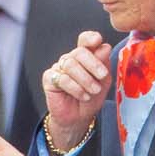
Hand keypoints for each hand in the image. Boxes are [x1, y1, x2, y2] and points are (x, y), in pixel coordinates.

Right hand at [40, 32, 111, 152]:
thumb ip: (103, 64)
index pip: (84, 40)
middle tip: (103, 76)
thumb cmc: (92, 97)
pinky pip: (63, 78)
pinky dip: (76, 88)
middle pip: (80, 52)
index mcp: (85, 56)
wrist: (79, 117)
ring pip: (71, 65)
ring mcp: (59, 68)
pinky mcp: (49, 78)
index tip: (97, 40)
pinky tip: (83, 96)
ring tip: (93, 91)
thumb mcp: (103, 80)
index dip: (89, 38)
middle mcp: (71, 59)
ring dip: (86, 79)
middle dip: (94, 64)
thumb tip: (104, 46)